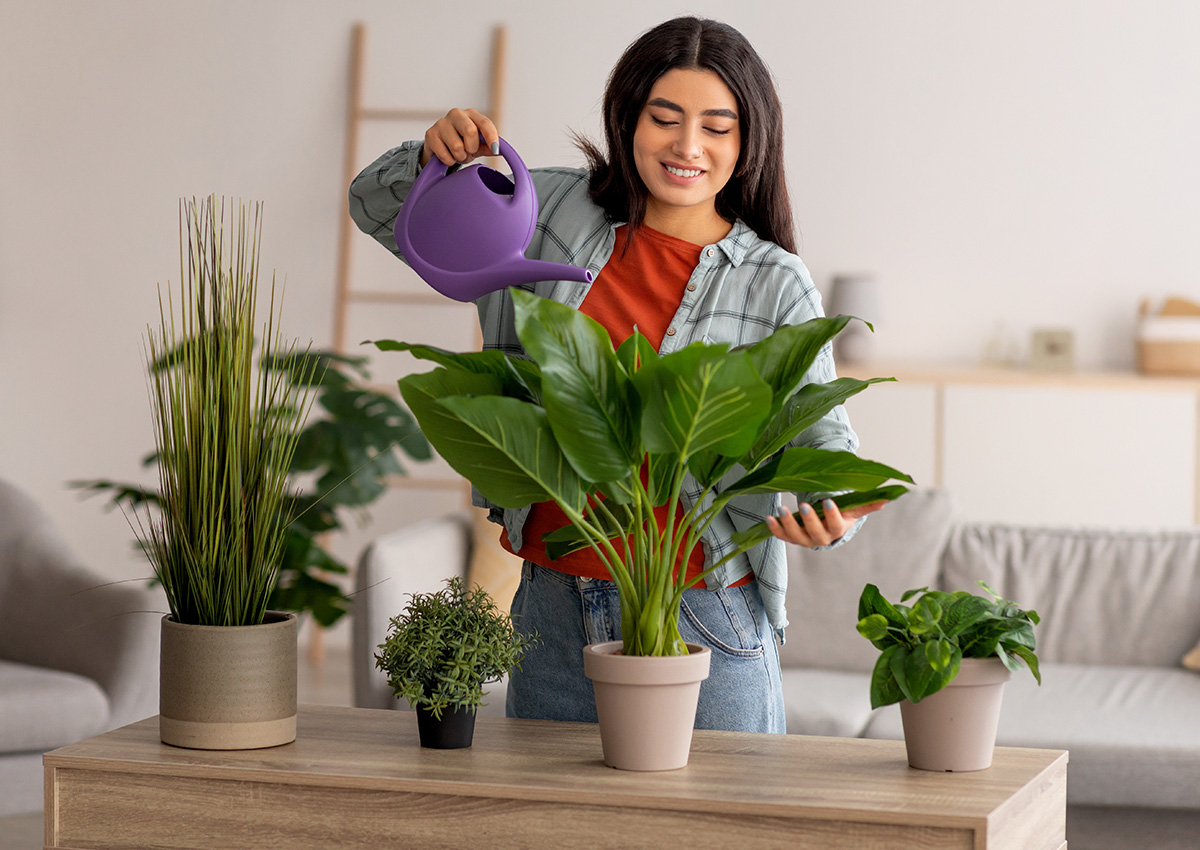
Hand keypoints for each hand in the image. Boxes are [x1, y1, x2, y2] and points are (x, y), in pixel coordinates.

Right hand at [421, 108, 499, 167]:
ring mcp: (442, 122)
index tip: (495, 150)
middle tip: (469, 152)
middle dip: (472, 147)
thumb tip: (502, 151)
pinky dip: (449, 160)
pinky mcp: (430, 134)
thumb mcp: (478, 146)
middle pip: (470, 131)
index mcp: (472, 115)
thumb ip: (488, 147)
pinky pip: (444, 154)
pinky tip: (447, 156)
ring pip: (457, 145)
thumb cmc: (462, 144)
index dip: (492, 137)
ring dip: (459, 156)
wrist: (439, 148)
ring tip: (457, 154)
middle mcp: (457, 114)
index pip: (485, 123)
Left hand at [765, 499, 886, 547]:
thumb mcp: (853, 509)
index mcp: (837, 530)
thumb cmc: (841, 514)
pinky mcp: (792, 537)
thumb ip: (867, 504)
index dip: (832, 515)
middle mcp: (821, 538)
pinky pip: (782, 535)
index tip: (828, 501)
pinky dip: (775, 528)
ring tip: (780, 508)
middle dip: (809, 520)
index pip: (835, 524)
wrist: (826, 526)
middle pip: (815, 533)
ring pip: (796, 536)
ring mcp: (805, 539)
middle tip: (803, 505)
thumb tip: (889, 498)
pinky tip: (768, 518)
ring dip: (788, 524)